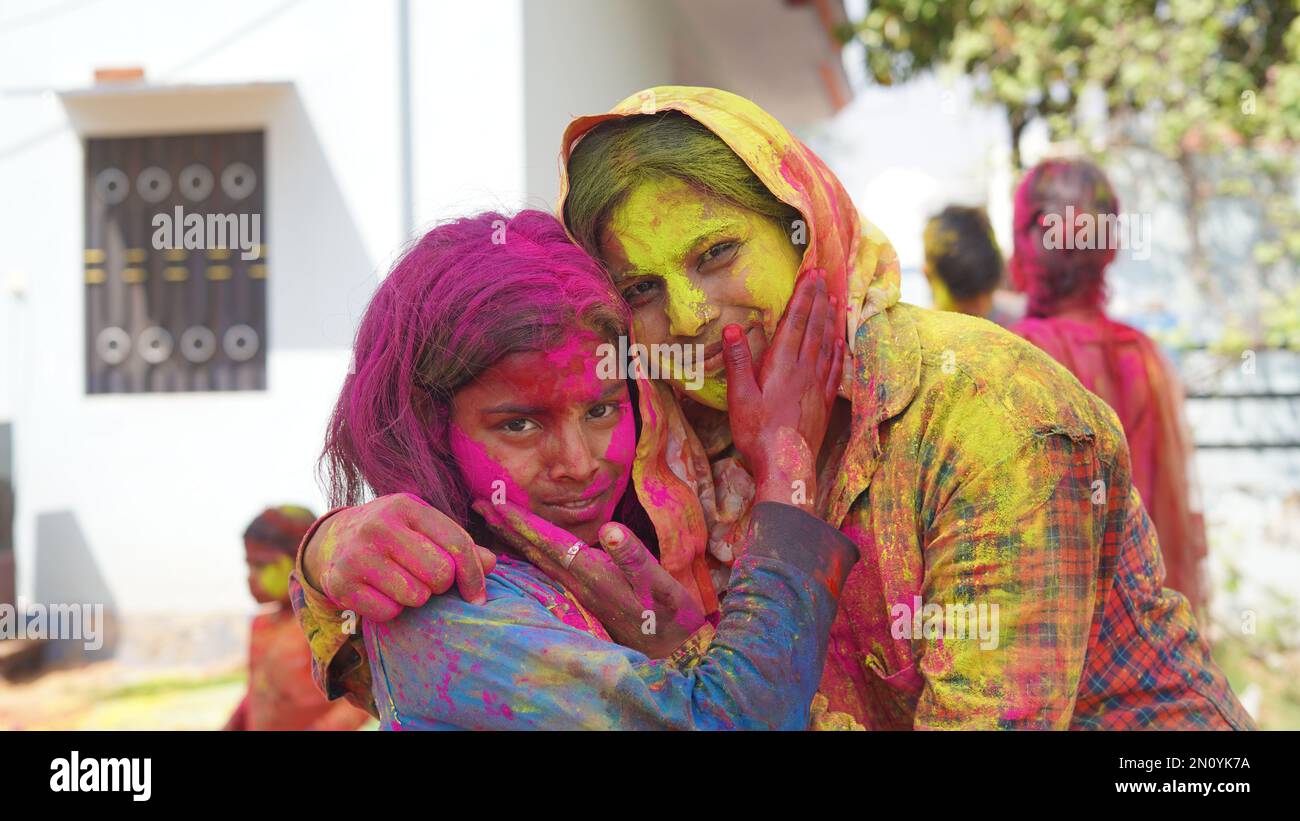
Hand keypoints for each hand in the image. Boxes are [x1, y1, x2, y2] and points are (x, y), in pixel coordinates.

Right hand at [303, 493, 497, 620]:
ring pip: (416, 596)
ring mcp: (357, 554)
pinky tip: (381, 593)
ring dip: (416, 597)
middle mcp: (379, 526)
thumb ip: (458, 545)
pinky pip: (389, 612)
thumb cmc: (394, 536)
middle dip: (441, 585)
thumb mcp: (423, 529)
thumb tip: (491, 563)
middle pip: (439, 573)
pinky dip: (392, 610)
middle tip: (426, 579)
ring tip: (402, 582)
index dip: (474, 574)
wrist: (333, 541)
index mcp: (406, 506)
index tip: (477, 596)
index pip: (456, 544)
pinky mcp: (340, 583)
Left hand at [473, 499, 707, 657]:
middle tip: (477, 504)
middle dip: (508, 527)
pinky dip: (531, 554)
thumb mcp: (660, 584)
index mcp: (592, 575)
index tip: (494, 502)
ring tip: (492, 521)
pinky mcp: (585, 599)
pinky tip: (524, 550)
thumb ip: (634, 556)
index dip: (522, 521)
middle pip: (535, 551)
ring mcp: (580, 593)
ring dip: (515, 540)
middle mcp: (579, 584)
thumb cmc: (671, 615)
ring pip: (538, 561)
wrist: (674, 653)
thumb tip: (609, 529)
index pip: (549, 542)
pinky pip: (548, 571)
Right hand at [723, 269, 843, 508]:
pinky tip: (838, 342)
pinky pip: (834, 369)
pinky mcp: (824, 402)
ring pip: (826, 344)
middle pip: (813, 328)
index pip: (794, 323)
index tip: (810, 274)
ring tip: (833, 299)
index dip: (803, 297)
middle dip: (818, 300)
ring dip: (829, 319)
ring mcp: (817, 386)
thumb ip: (738, 362)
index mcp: (781, 366)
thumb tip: (733, 329)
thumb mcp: (739, 398)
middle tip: (824, 276)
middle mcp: (804, 371)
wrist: (787, 465)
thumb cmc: (757, 433)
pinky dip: (837, 351)